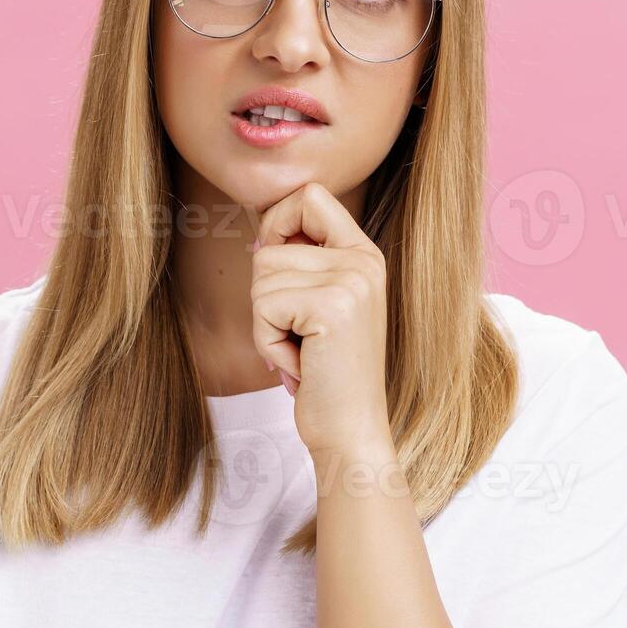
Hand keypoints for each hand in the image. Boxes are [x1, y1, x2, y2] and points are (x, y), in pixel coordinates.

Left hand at [250, 182, 393, 457]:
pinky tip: (300, 364)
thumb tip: (262, 239)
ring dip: (266, 325)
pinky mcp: (332, 306)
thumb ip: (302, 266)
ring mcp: (351, 280)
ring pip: (261, 277)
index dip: (278, 223)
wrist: (352, 431)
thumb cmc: (327, 375)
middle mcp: (364, 260)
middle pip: (270, 246)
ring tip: (302, 352)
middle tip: (299, 336)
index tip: (278, 269)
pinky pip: (263, 306)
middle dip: (266, 298)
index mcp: (364, 254)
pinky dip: (268, 342)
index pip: (311, 196)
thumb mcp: (321, 308)